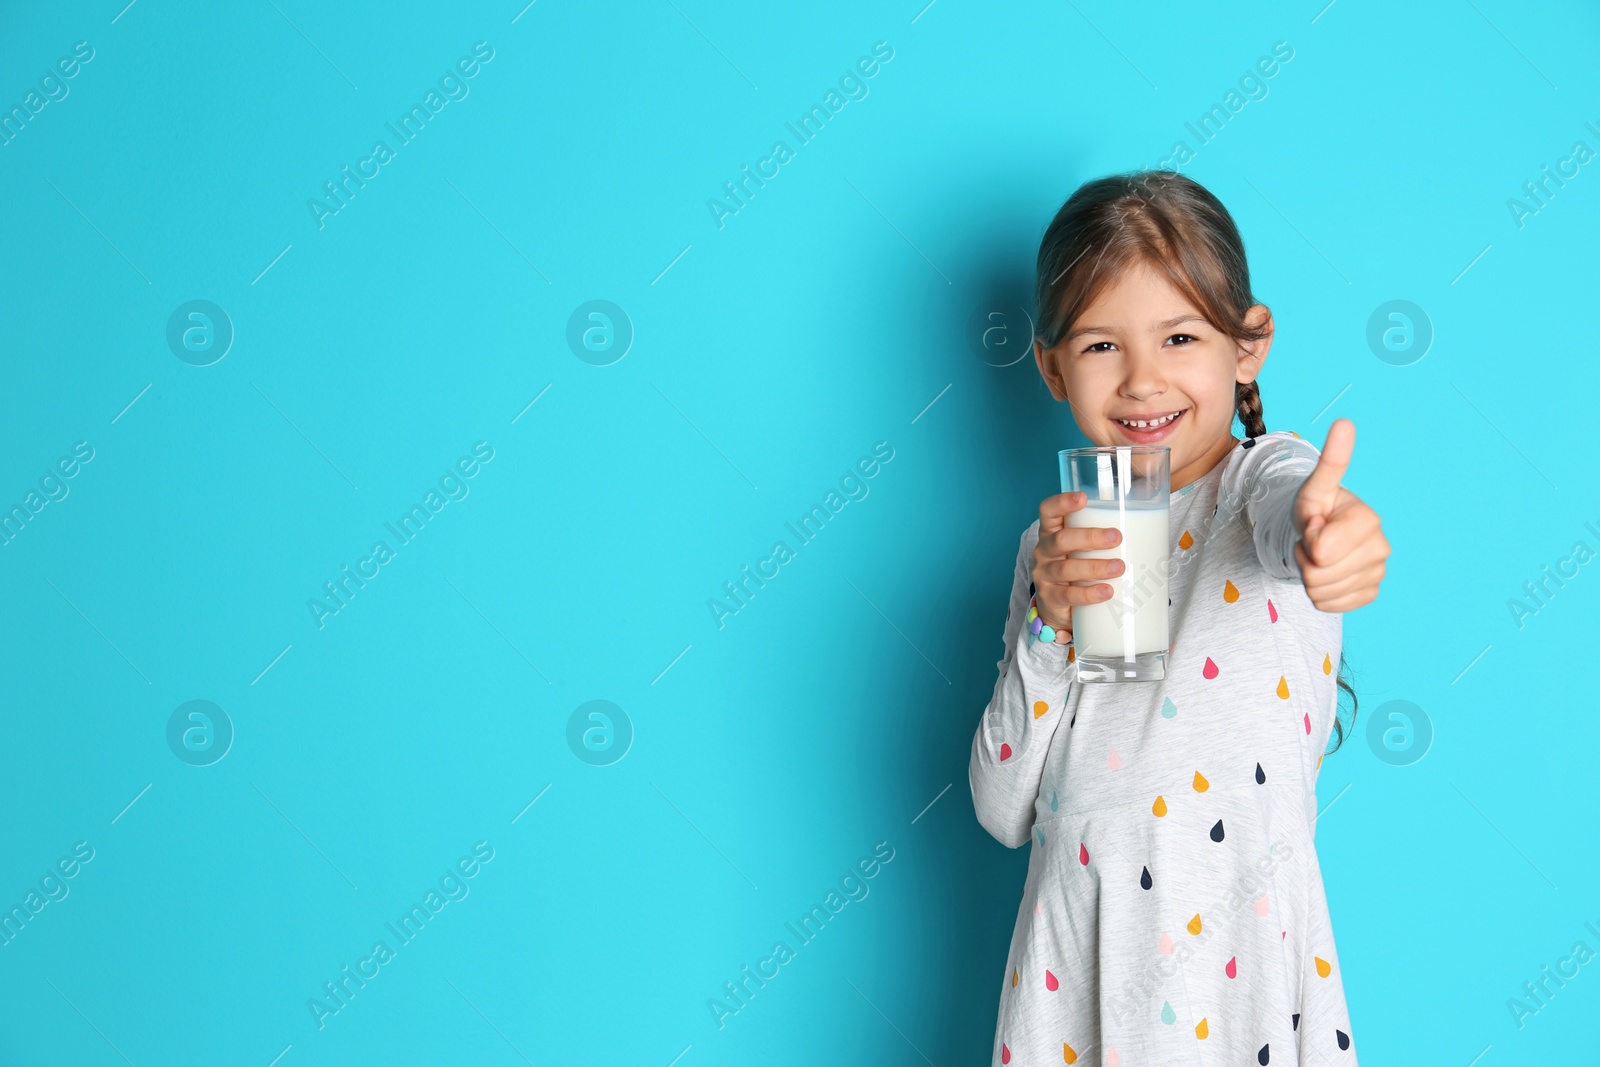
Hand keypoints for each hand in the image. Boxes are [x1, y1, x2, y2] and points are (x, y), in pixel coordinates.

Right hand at [1032, 491, 1125, 638]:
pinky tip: (1106, 592)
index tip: (1083, 498)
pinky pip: (1068, 595)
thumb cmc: (1079, 569)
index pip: (1048, 510)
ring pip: (1066, 568)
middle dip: (1090, 537)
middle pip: (1061, 539)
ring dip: (1095, 567)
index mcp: (1052, 532)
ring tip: (1119, 567)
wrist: (1061, 607)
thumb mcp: (1083, 549)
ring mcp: (1045, 576)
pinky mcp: (1050, 598)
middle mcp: (1044, 551)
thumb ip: (1103, 537)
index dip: (1062, 502)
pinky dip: (1089, 594)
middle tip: (1116, 537)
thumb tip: (1153, 526)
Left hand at [1292, 418, 1390, 611]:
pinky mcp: (1369, 593)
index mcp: (1369, 520)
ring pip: (1320, 591)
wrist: (1321, 534)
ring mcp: (1378, 573)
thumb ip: (1330, 463)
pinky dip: (1319, 593)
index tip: (1314, 525)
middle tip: (1312, 541)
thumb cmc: (1316, 509)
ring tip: (1318, 555)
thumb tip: (1345, 422)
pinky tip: (1327, 572)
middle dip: (1304, 559)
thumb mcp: (1314, 488)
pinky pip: (1329, 605)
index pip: (1321, 552)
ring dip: (1308, 575)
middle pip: (1318, 574)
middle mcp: (1381, 548)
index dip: (1307, 540)